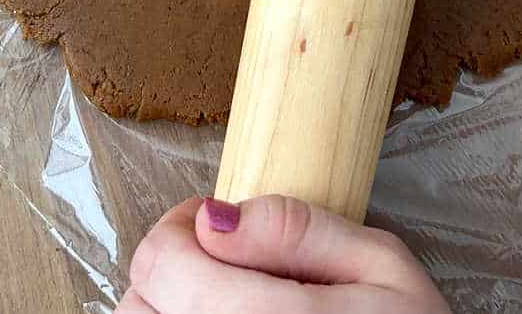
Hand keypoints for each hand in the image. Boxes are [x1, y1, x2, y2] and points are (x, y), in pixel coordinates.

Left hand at [117, 195, 450, 312]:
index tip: (216, 224)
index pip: (160, 262)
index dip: (180, 226)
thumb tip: (217, 216)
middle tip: (220, 264)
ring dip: (169, 311)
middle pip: (137, 307)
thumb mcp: (385, 269)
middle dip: (169, 271)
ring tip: (225, 303)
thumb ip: (298, 230)